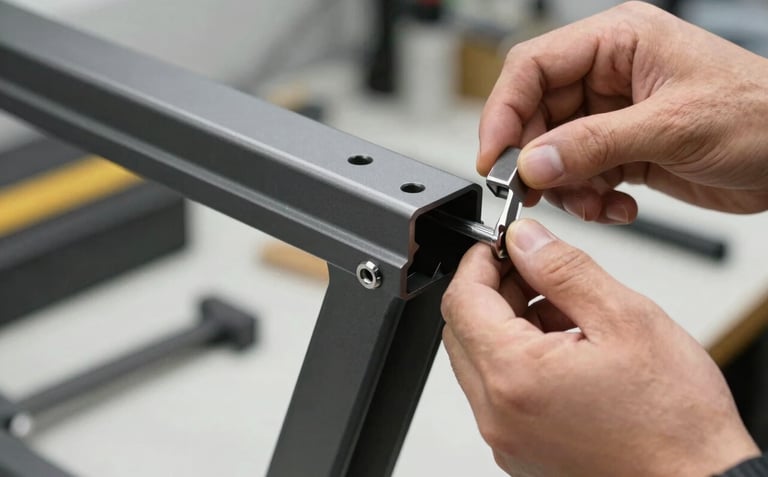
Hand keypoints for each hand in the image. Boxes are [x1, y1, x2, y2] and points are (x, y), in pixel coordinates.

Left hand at [441, 219, 758, 476]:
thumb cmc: (674, 420)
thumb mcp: (625, 319)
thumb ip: (563, 269)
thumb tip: (525, 240)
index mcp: (514, 376)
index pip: (462, 299)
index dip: (480, 262)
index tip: (505, 245)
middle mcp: (498, 414)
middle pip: (463, 329)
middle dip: (495, 291)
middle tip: (540, 273)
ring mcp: (505, 436)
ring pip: (480, 359)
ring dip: (509, 325)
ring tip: (567, 315)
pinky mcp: (519, 449)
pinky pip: (499, 391)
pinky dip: (520, 360)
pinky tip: (566, 348)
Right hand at [479, 1, 767, 219]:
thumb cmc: (763, 116)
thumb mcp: (673, 126)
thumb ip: (594, 144)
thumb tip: (532, 162)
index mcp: (617, 41)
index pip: (533, 67)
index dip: (504, 111)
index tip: (494, 158)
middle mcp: (608, 74)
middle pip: (536, 113)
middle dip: (533, 158)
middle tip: (532, 192)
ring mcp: (613, 114)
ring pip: (552, 151)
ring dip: (565, 186)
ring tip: (594, 202)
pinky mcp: (621, 148)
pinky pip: (579, 174)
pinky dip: (588, 198)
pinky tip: (617, 205)